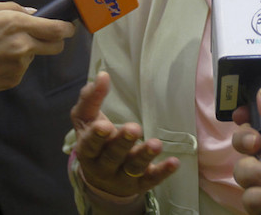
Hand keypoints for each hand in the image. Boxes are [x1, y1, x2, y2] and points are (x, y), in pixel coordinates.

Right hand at [0, 0, 74, 108]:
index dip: (67, 28)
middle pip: (56, 46)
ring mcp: (19, 65)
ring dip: (26, 52)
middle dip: (55, 41)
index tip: (68, 26)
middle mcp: (22, 45)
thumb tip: (34, 13)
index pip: (57, 28)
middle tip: (43, 37)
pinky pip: (21, 69)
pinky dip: (12, 64)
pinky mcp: (12, 80)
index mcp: (15, 23)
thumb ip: (11, 7)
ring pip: (35, 56)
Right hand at [70, 72, 178, 199]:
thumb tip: (102, 75)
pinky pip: (151, 179)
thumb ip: (90, 98)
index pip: (89, 145)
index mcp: (87, 151)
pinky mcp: (140, 184)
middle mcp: (103, 167)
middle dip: (123, 143)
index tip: (104, 126)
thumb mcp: (86, 121)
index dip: (96, 137)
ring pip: (133, 168)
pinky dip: (163, 172)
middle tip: (134, 128)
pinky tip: (174, 162)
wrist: (102, 180)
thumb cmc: (95, 141)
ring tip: (156, 144)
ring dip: (145, 156)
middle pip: (112, 156)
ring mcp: (122, 177)